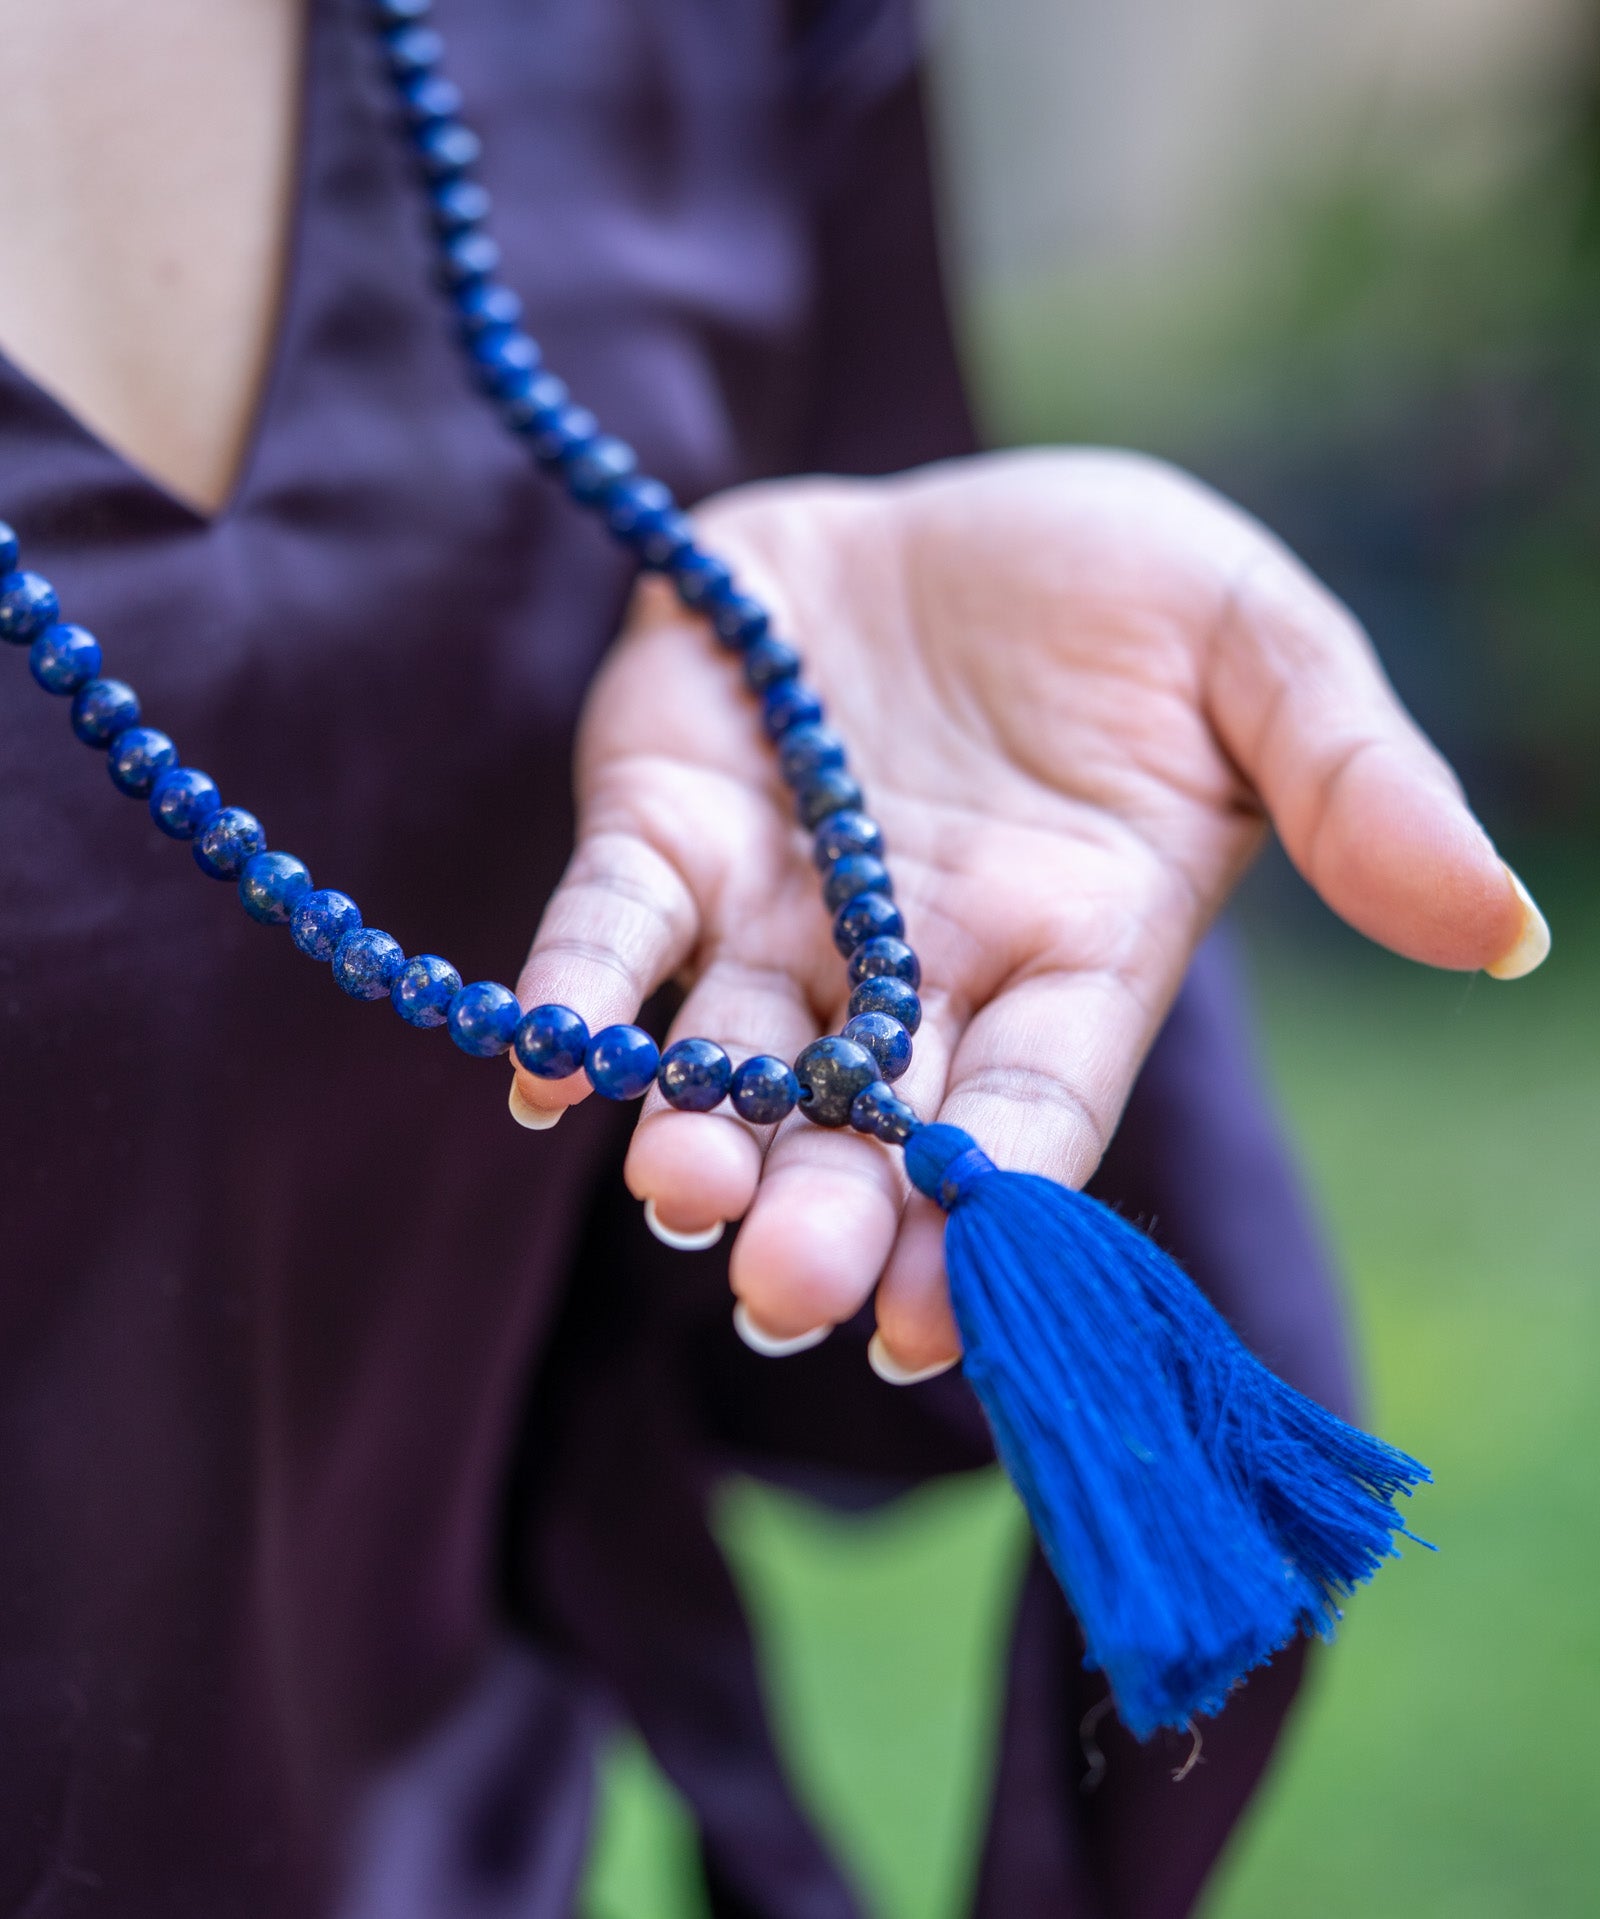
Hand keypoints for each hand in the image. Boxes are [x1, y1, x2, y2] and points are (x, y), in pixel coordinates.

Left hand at [511, 449, 1545, 1370]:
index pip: (1031, 1116)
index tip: (949, 1332)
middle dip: (829, 1211)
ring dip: (693, 1133)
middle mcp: (912, 970)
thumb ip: (1357, 785)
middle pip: (868, 1126)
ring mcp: (779, 911)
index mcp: (1067, 954)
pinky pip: (610, 924)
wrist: (941, 506)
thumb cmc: (1113, 591)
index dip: (992, 1223)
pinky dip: (579, 990)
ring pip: (728, 1057)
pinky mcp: (663, 825)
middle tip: (794, 1287)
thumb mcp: (1260, 651)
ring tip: (679, 1197)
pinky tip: (544, 1063)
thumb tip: (1503, 931)